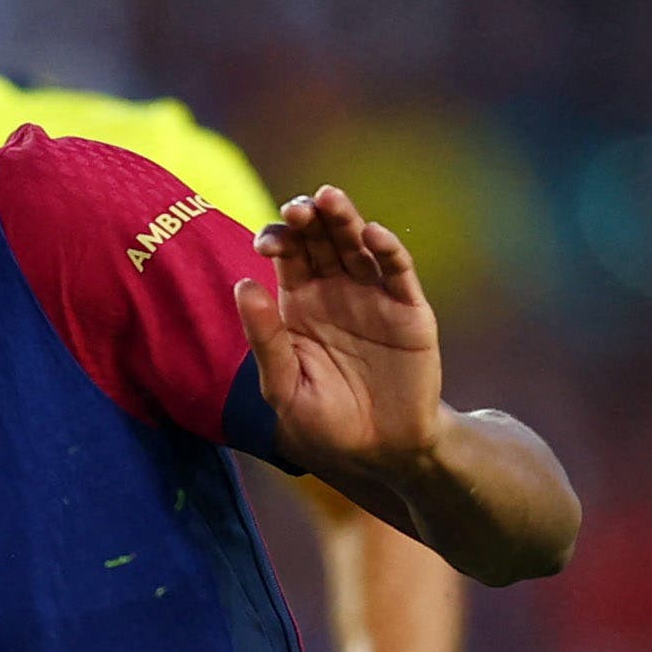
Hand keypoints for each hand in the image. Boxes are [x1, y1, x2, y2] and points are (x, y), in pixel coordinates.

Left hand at [243, 187, 445, 473]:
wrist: (382, 453)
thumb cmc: (326, 424)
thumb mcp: (285, 387)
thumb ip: (264, 339)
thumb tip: (242, 283)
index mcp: (300, 302)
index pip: (287, 254)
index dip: (277, 239)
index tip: (266, 245)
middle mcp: (336, 290)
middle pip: (321, 238)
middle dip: (308, 218)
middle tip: (297, 208)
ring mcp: (374, 295)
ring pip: (358, 244)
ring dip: (345, 218)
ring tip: (330, 199)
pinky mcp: (410, 309)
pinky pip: (398, 270)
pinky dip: (388, 249)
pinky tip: (374, 235)